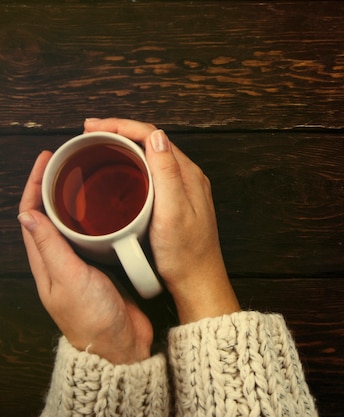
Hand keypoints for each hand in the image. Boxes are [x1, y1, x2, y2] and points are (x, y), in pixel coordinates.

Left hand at [18, 152, 152, 363]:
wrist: (121, 344)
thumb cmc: (93, 318)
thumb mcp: (69, 279)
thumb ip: (51, 248)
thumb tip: (28, 214)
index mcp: (46, 262)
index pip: (32, 214)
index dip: (35, 185)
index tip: (47, 160)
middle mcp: (60, 259)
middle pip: (50, 213)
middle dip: (53, 184)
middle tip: (68, 160)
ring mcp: (82, 262)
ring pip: (72, 221)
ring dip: (75, 197)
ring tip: (87, 176)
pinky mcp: (103, 265)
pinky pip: (96, 233)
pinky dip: (98, 215)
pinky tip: (111, 207)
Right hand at [84, 118, 239, 322]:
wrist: (197, 281)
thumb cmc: (186, 254)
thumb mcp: (174, 213)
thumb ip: (167, 174)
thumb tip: (156, 136)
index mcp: (187, 175)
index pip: (153, 135)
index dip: (121, 125)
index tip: (93, 127)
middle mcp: (187, 178)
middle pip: (151, 141)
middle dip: (119, 131)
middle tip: (89, 132)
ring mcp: (182, 190)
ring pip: (150, 156)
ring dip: (124, 145)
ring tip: (98, 144)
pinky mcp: (175, 203)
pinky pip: (151, 173)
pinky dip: (131, 164)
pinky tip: (117, 171)